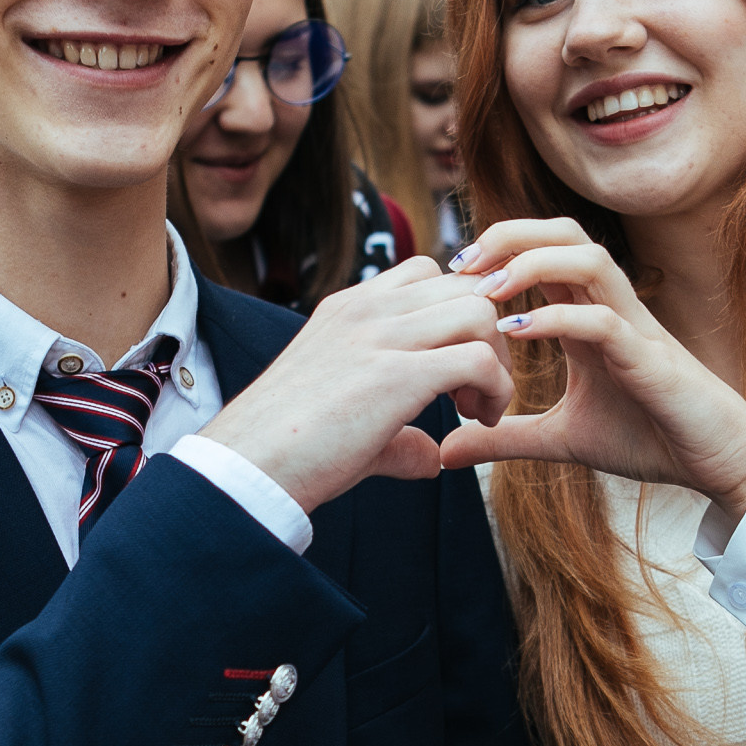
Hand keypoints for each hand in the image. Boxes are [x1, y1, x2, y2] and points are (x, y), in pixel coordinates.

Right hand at [197, 255, 512, 512]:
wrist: (247, 470)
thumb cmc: (288, 453)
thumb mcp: (347, 424)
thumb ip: (396, 435)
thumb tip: (431, 459)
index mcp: (348, 310)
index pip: (426, 275)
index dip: (457, 318)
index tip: (455, 372)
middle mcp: (365, 311)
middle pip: (463, 286)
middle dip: (487, 337)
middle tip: (475, 394)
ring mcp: (379, 336)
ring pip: (479, 311)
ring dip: (496, 360)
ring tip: (478, 410)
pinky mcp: (396, 375)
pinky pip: (479, 360)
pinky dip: (497, 391)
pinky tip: (480, 424)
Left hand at [440, 219, 745, 515]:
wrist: (716, 464)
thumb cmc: (650, 439)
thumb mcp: (562, 438)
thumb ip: (508, 437)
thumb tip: (449, 449)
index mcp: (590, 316)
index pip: (545, 252)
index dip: (496, 249)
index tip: (448, 276)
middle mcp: (612, 309)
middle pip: (565, 233)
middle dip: (509, 234)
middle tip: (460, 263)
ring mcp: (634, 329)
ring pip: (589, 259)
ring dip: (532, 263)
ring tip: (485, 288)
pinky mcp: (651, 361)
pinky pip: (603, 321)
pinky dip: (556, 319)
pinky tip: (516, 333)